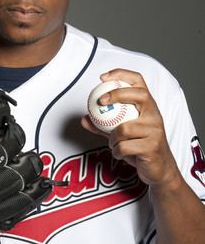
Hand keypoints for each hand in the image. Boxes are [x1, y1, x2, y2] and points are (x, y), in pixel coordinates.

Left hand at [81, 69, 179, 187]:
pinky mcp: (153, 146)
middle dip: (117, 94)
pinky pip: (125, 146)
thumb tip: (84, 118)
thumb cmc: (140, 145)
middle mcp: (154, 114)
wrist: (158, 168)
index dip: (121, 74)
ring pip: (125, 128)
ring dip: (112, 137)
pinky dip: (116, 150)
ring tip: (113, 142)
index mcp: (147, 106)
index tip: (103, 78)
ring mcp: (155, 130)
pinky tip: (118, 152)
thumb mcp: (120, 133)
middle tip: (100, 101)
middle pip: (139, 95)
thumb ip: (103, 125)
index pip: (139, 81)